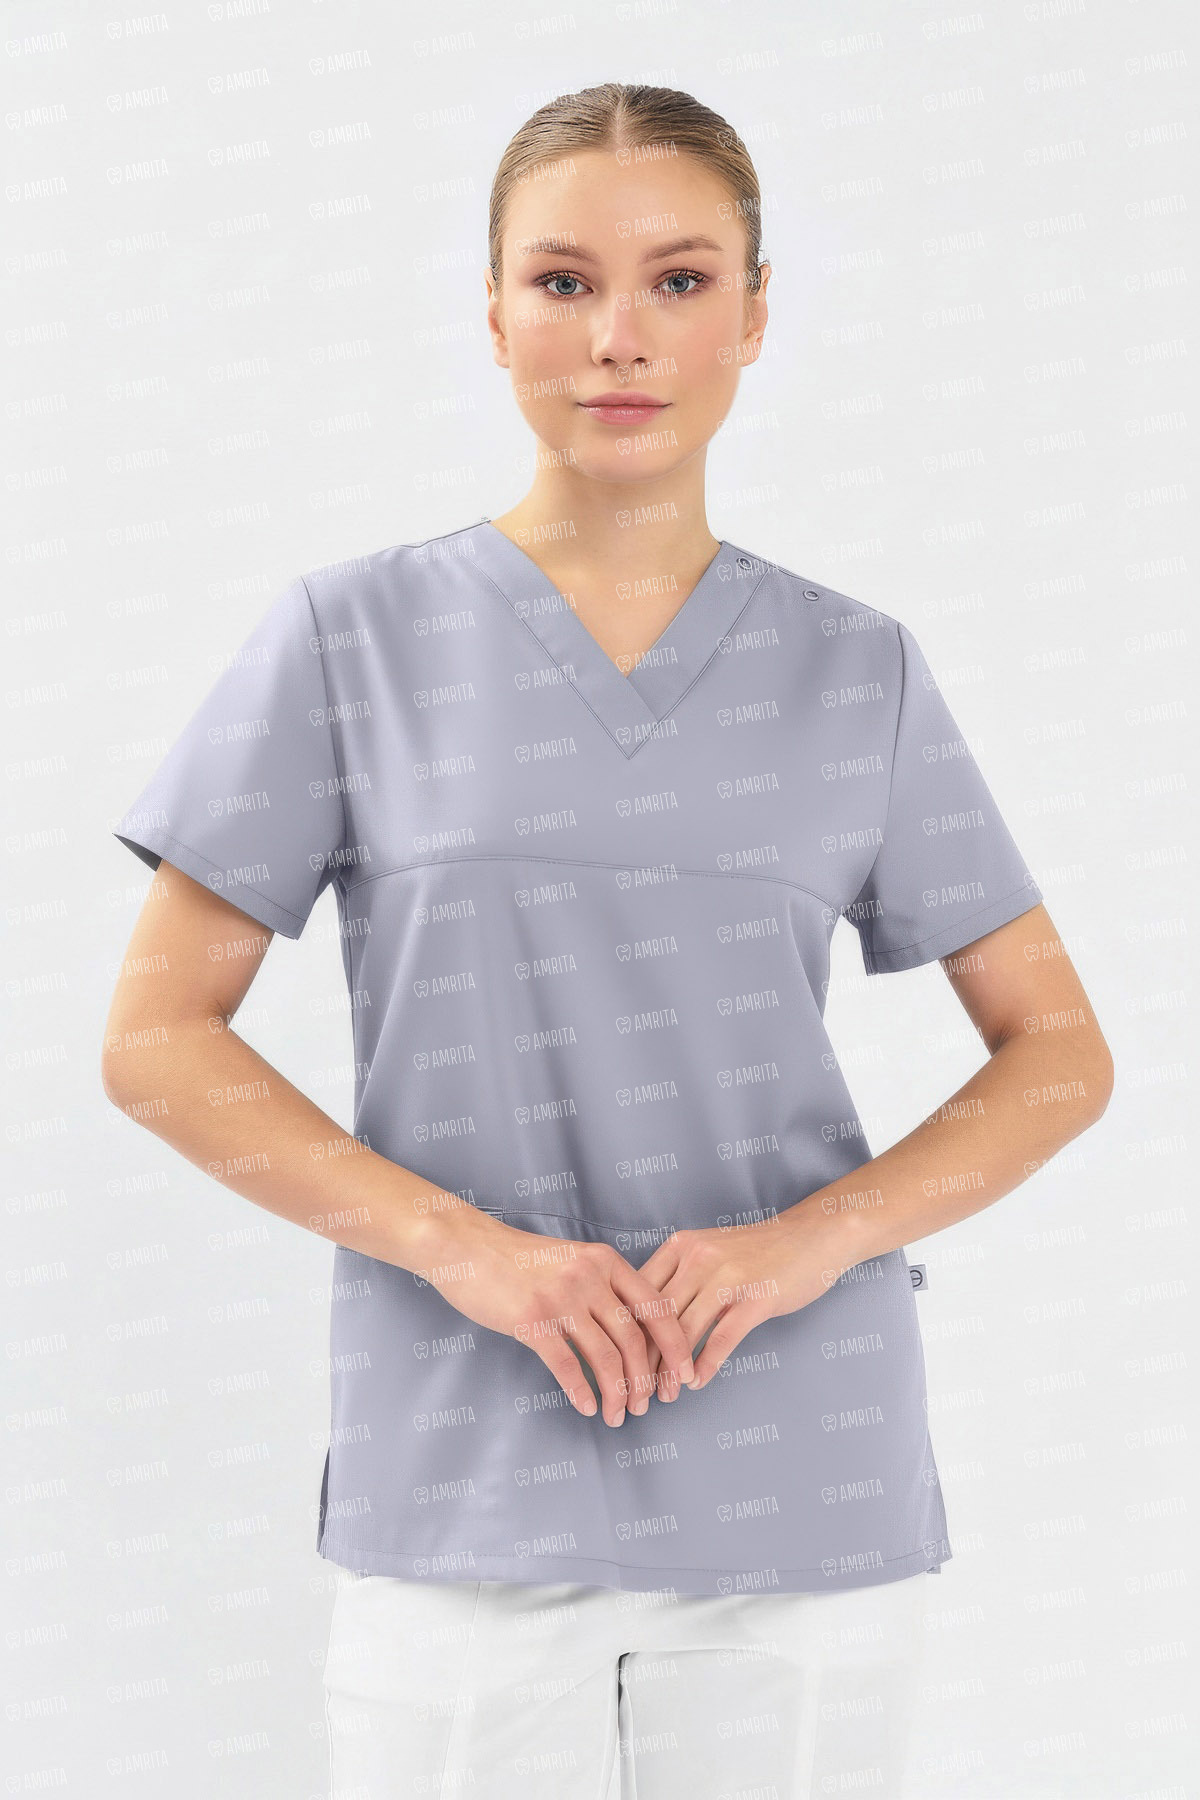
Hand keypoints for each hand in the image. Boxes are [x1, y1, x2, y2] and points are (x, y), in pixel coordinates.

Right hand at [415, 1207, 696, 1424]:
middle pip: (634, 1339)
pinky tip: (587, 1407)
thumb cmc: (519, 1261)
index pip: (657, 1307)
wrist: (467, 1248)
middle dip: (645, 1380)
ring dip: (616, 1394)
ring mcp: (561, 1298)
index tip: (683, 1376)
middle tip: (644, 1405)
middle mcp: (589, 1277)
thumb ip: (603, 1286)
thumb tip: (634, 1331)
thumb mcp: (572, 1260)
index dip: (676, 1346)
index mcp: (606, 1262)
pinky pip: (567, 1366)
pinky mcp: (532, 1320)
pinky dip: (581, 1393)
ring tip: (616, 1415)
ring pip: (606, 1357)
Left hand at [637, 1202, 851, 1389]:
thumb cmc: (756, 1251)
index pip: (638, 1294)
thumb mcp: (708, 1251)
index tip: (618, 1362)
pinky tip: (696, 1383)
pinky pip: (721, 1338)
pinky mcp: (756, 1298)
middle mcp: (698, 1258)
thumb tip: (643, 1320)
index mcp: (680, 1246)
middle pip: (655, 1317)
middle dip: (641, 1358)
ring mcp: (727, 1277)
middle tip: (634, 1388)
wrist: (810, 1236)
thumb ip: (678, 1277)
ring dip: (670, 1370)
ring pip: (683, 1332)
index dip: (624, 1332)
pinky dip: (704, 1365)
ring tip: (663, 1394)